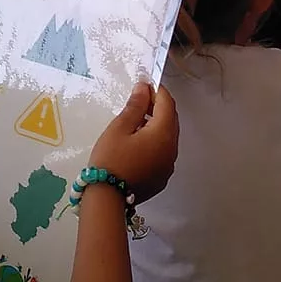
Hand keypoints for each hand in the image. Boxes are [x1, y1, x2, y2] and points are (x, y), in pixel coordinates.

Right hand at [88, 81, 178, 201]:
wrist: (107, 198)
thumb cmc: (111, 159)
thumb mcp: (119, 128)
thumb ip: (135, 106)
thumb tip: (144, 87)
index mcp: (164, 133)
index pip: (167, 103)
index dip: (157, 90)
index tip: (144, 83)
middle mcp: (172, 148)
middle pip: (171, 119)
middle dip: (158, 106)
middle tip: (138, 100)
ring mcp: (169, 164)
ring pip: (168, 136)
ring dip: (157, 124)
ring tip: (135, 122)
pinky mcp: (163, 176)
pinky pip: (164, 152)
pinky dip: (155, 142)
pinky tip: (137, 144)